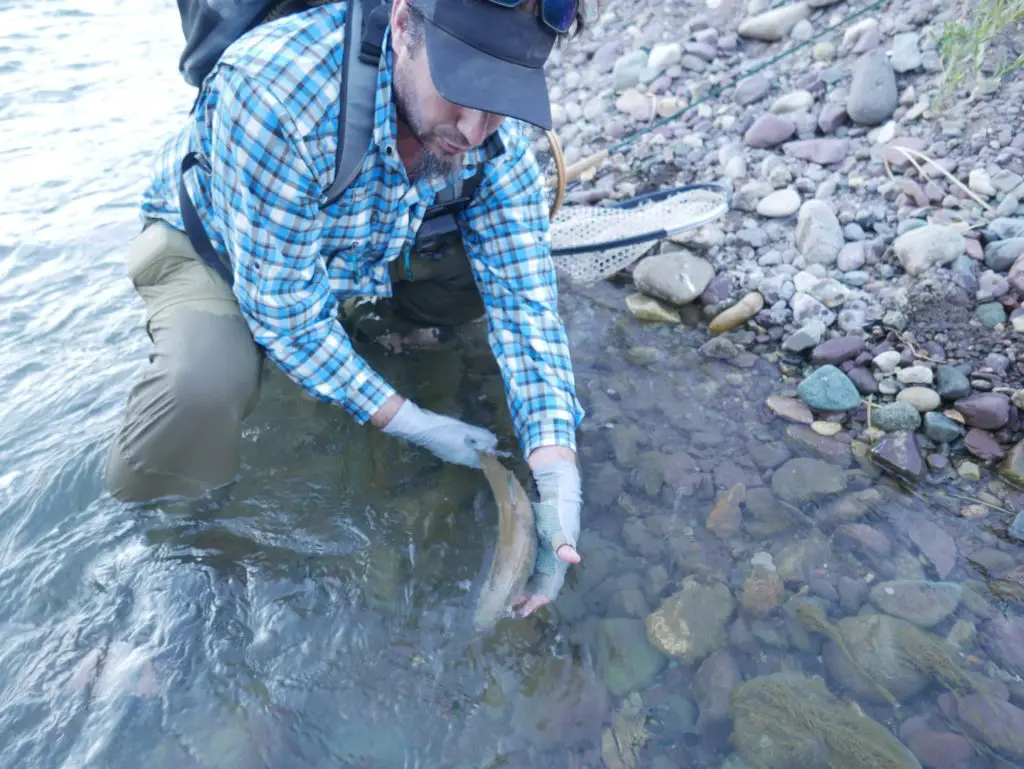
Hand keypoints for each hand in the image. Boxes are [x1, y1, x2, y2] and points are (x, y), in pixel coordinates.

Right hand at [380, 398, 496, 467]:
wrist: (420, 427)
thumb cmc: (445, 428)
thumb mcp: (466, 430)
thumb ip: (482, 436)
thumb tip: (495, 442)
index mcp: (466, 457)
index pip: (484, 462)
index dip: (493, 457)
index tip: (501, 450)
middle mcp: (458, 460)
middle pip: (476, 460)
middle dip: (485, 453)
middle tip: (492, 442)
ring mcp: (449, 456)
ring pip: (467, 456)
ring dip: (476, 449)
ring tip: (482, 439)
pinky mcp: (443, 450)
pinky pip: (460, 451)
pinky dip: (467, 446)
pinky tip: (467, 438)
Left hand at [514, 458, 581, 616]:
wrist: (556, 490)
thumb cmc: (558, 510)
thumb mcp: (559, 526)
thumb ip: (563, 542)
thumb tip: (573, 557)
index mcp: (558, 562)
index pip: (548, 589)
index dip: (535, 601)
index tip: (520, 611)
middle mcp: (552, 562)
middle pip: (540, 587)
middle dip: (526, 599)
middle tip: (506, 608)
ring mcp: (544, 555)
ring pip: (534, 578)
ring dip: (522, 588)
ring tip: (505, 598)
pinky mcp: (537, 546)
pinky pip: (529, 567)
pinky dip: (520, 575)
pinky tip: (510, 576)